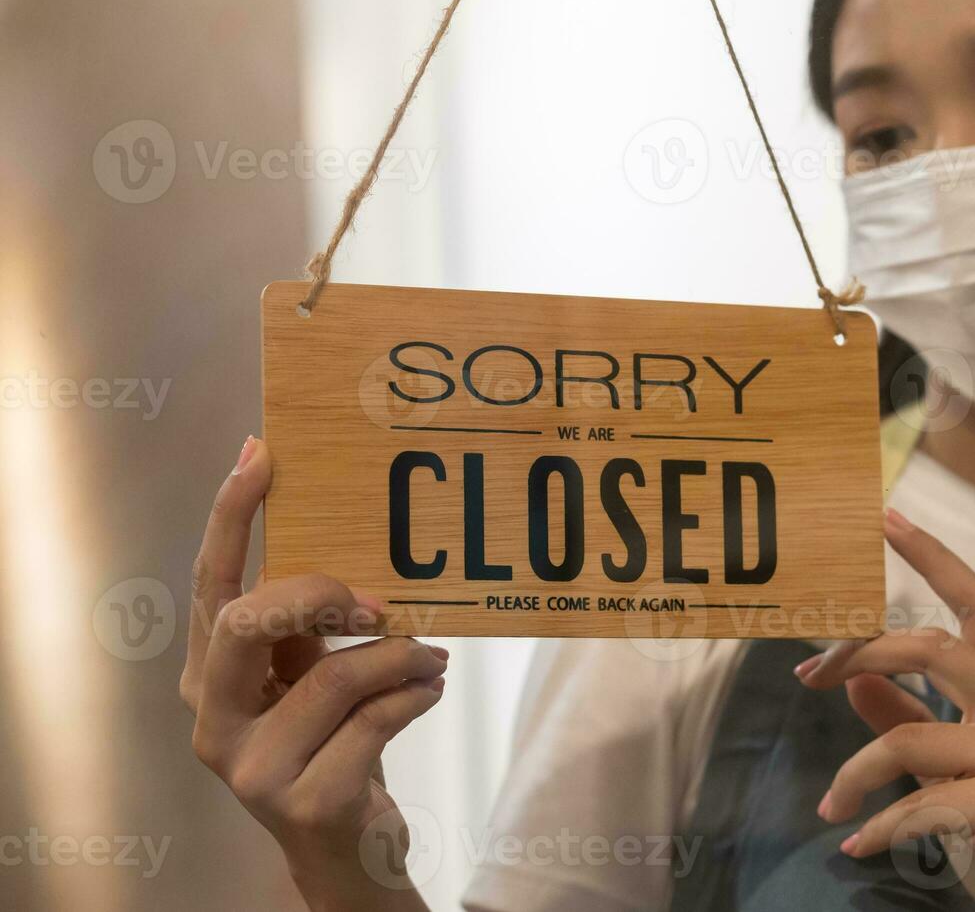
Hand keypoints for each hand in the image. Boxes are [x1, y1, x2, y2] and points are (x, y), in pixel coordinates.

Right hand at [179, 437, 441, 910]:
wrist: (346, 850)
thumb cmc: (331, 745)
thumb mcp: (306, 678)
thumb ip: (307, 625)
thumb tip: (350, 535)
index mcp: (209, 676)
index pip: (211, 582)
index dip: (232, 516)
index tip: (261, 454)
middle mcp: (213, 720)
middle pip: (249, 621)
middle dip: (322, 594)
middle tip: (384, 605)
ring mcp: (254, 767)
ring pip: (334, 676)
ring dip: (402, 656)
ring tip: (434, 656)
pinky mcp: (306, 801)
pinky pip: (377, 720)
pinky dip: (417, 695)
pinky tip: (431, 690)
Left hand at [795, 508, 974, 911]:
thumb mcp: (952, 770)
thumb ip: (908, 717)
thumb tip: (854, 675)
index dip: (932, 557)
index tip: (886, 518)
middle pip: (929, 645)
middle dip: (858, 649)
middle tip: (807, 675)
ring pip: (906, 737)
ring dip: (854, 774)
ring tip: (831, 806)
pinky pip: (916, 802)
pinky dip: (876, 827)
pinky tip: (857, 846)